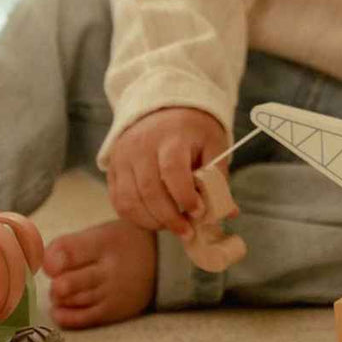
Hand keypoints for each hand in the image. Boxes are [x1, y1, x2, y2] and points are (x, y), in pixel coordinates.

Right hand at [107, 107, 229, 236]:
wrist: (163, 109)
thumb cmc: (193, 130)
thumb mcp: (213, 145)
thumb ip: (218, 178)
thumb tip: (228, 212)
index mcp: (171, 136)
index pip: (172, 170)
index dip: (185, 197)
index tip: (198, 212)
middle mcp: (141, 145)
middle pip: (149, 190)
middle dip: (169, 218)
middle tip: (187, 232)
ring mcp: (122, 156)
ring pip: (129, 200)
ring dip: (151, 221)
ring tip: (171, 226)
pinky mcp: (112, 167)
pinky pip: (118, 201)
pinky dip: (135, 217)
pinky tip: (154, 220)